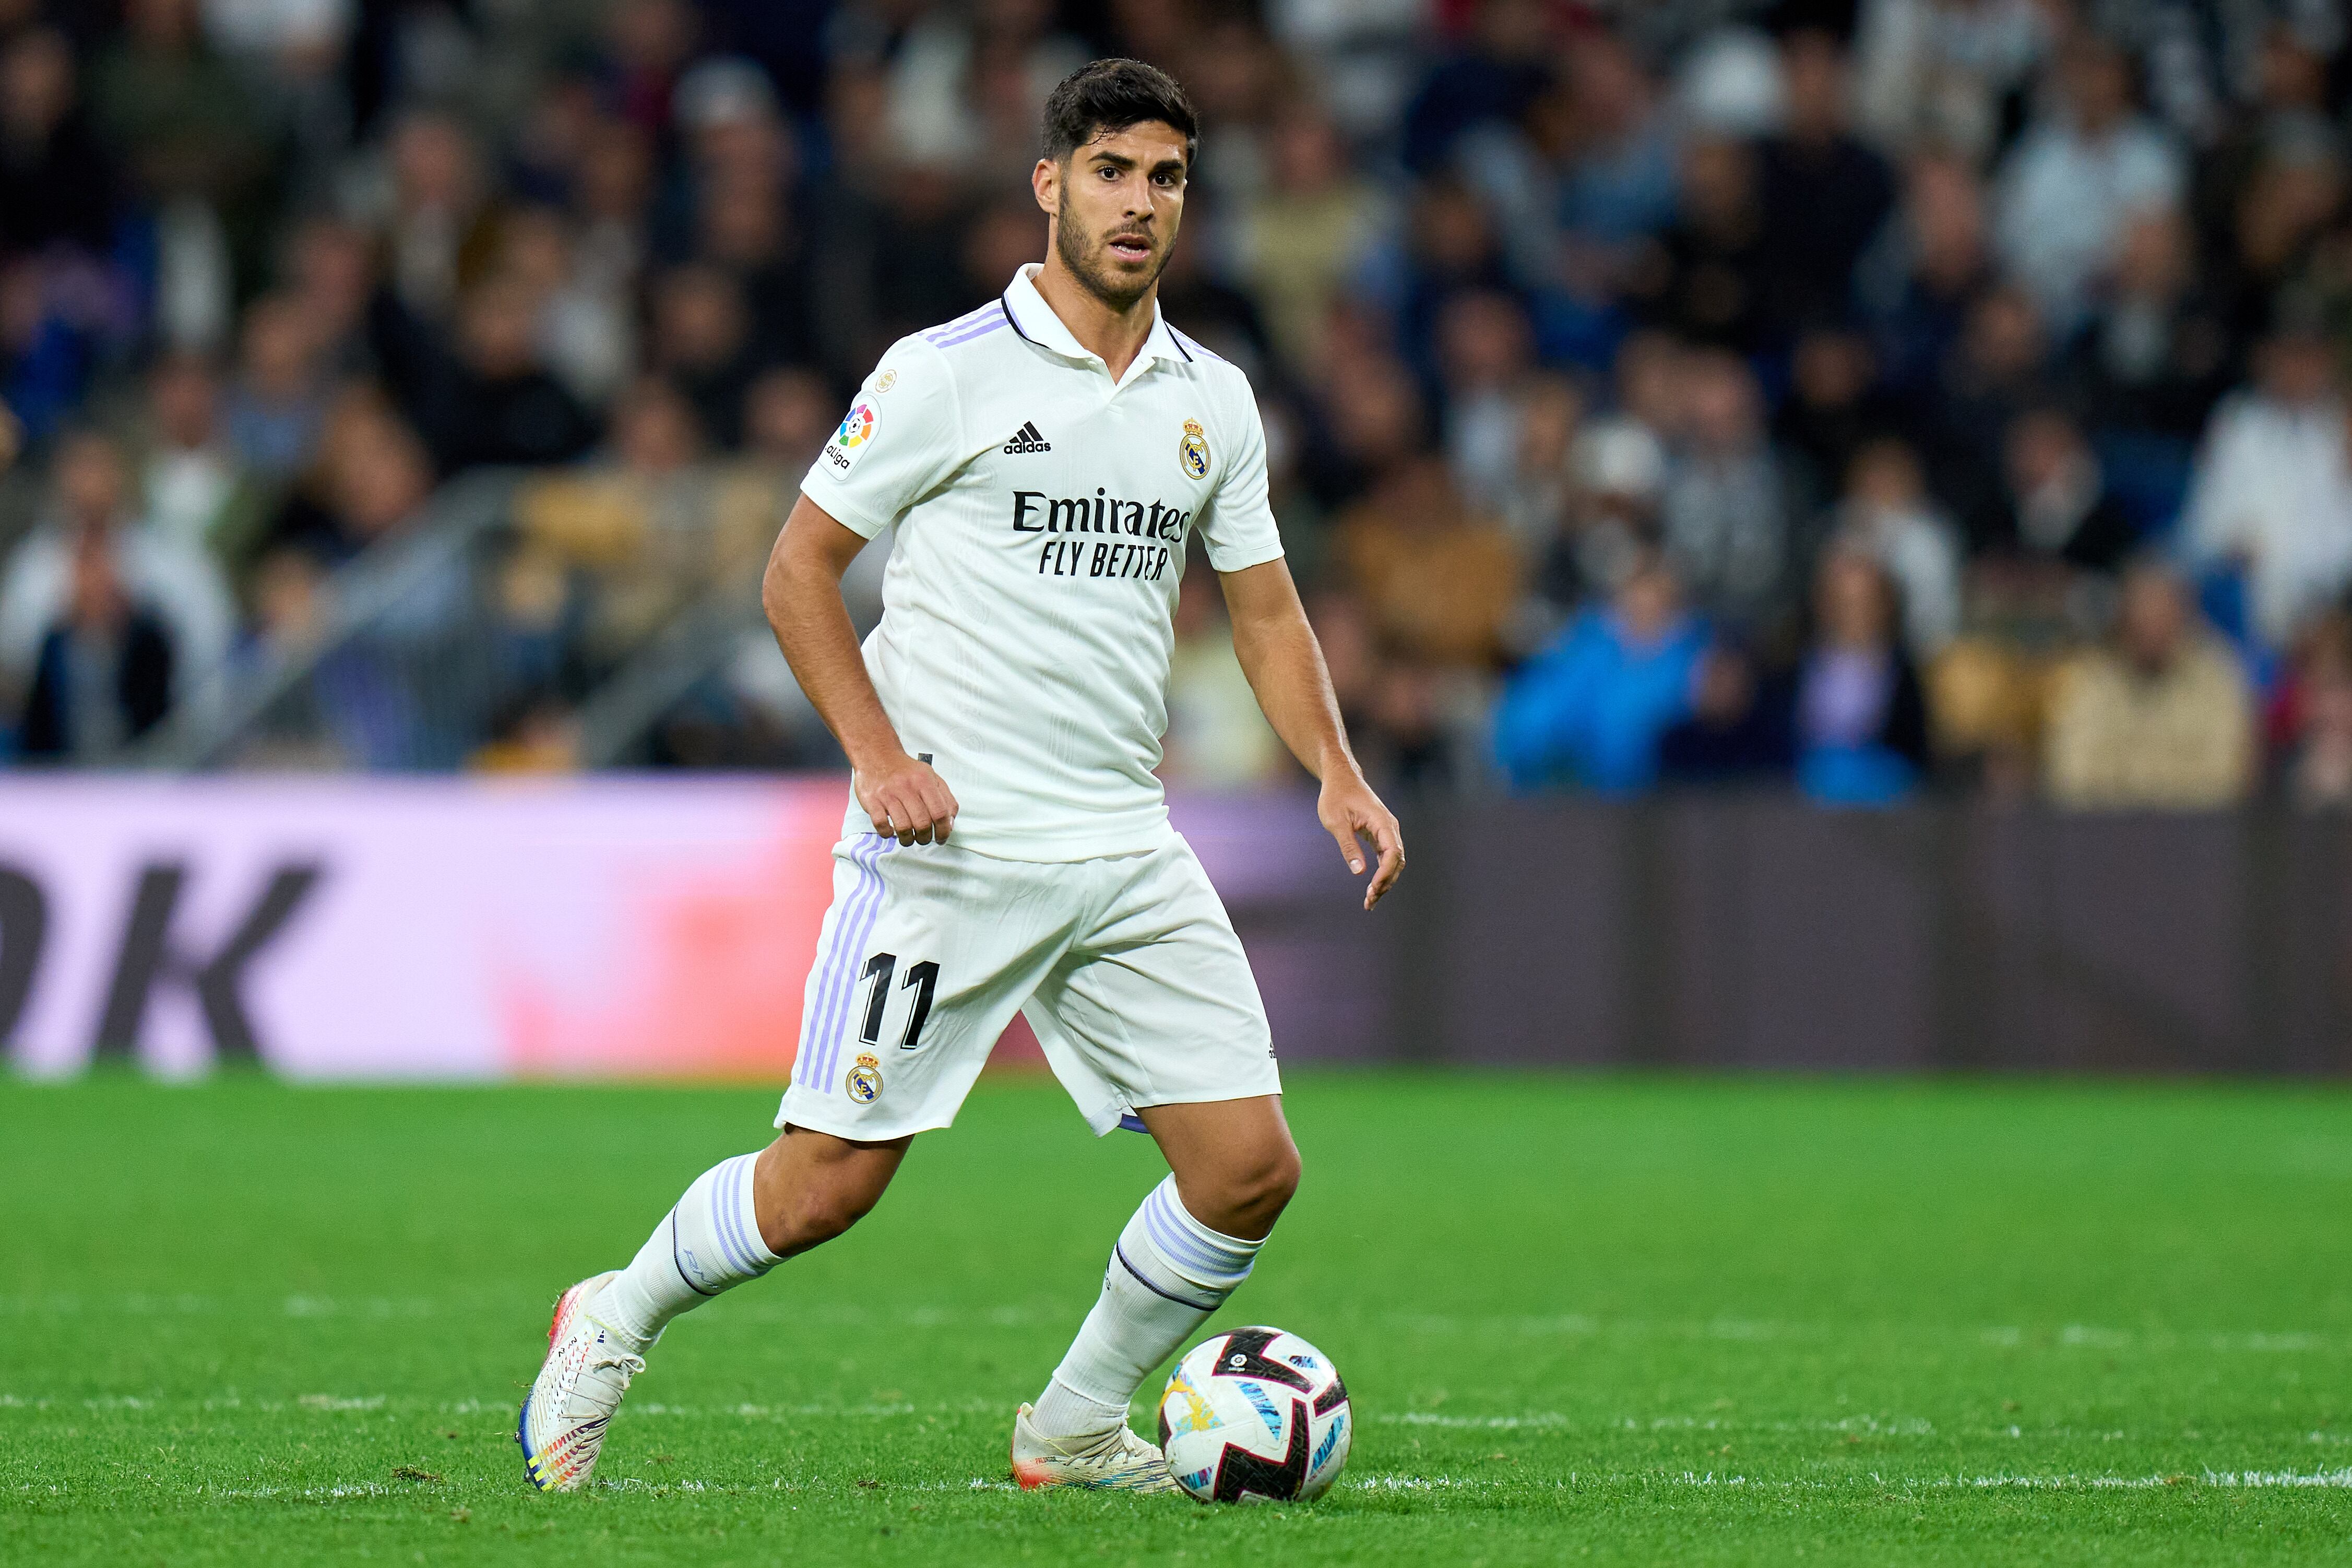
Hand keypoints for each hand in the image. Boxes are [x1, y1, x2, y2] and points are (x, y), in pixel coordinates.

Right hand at [856, 753, 958, 845]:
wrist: (877, 755)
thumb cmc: (906, 770)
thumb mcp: (931, 777)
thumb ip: (945, 799)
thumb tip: (950, 824)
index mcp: (924, 781)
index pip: (940, 812)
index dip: (943, 830)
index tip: (941, 838)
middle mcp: (906, 787)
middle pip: (922, 823)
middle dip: (925, 838)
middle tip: (923, 839)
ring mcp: (888, 794)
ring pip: (903, 827)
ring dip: (908, 839)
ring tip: (908, 838)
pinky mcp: (871, 800)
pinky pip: (881, 824)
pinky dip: (887, 833)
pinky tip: (891, 831)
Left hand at [1317, 771, 1403, 911]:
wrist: (1340, 779)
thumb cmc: (1336, 796)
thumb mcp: (1336, 822)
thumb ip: (1348, 846)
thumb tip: (1359, 872)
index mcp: (1382, 822)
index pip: (1393, 852)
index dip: (1386, 873)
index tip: (1372, 888)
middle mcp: (1389, 828)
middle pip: (1397, 861)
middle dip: (1386, 882)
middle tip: (1369, 901)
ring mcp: (1386, 832)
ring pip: (1393, 862)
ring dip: (1385, 881)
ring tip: (1370, 901)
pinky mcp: (1380, 836)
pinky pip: (1385, 858)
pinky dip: (1381, 874)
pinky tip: (1372, 890)